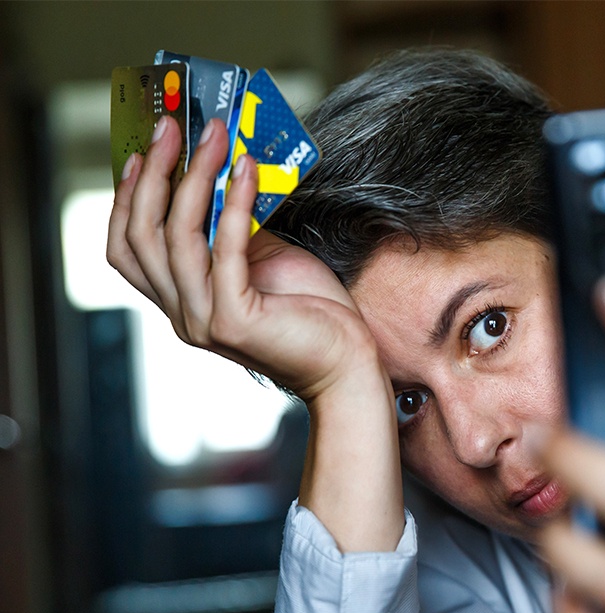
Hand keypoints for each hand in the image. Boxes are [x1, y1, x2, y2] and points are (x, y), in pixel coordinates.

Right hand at [107, 116, 376, 400]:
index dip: (126, 197)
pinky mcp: (234, 321)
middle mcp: (182, 314)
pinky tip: (246, 169)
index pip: (126, 247)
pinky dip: (234, 203)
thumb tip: (226, 171)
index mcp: (182, 300)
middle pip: (141, 235)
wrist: (346, 363)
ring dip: (194, 177)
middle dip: (154, 173)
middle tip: (171, 127)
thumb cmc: (310, 311)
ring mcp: (203, 320)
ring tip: (214, 136)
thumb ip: (233, 228)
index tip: (140, 151)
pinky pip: (225, 250)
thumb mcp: (261, 260)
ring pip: (177, 237)